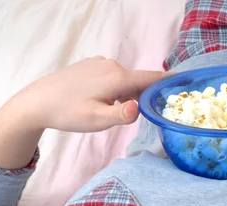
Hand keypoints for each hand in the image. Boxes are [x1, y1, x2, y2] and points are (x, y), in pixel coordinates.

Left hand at [18, 56, 169, 132]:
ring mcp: (101, 63)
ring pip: (125, 80)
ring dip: (128, 95)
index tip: (188, 82)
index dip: (170, 81)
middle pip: (139, 80)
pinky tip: (104, 103)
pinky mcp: (92, 66)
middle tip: (149, 115)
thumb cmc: (68, 113)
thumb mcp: (96, 120)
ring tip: (117, 113)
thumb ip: (120, 115)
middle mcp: (112, 65)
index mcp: (117, 77)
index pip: (151, 78)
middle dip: (146, 95)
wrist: (39, 101)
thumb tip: (139, 109)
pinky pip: (113, 78)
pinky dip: (117, 89)